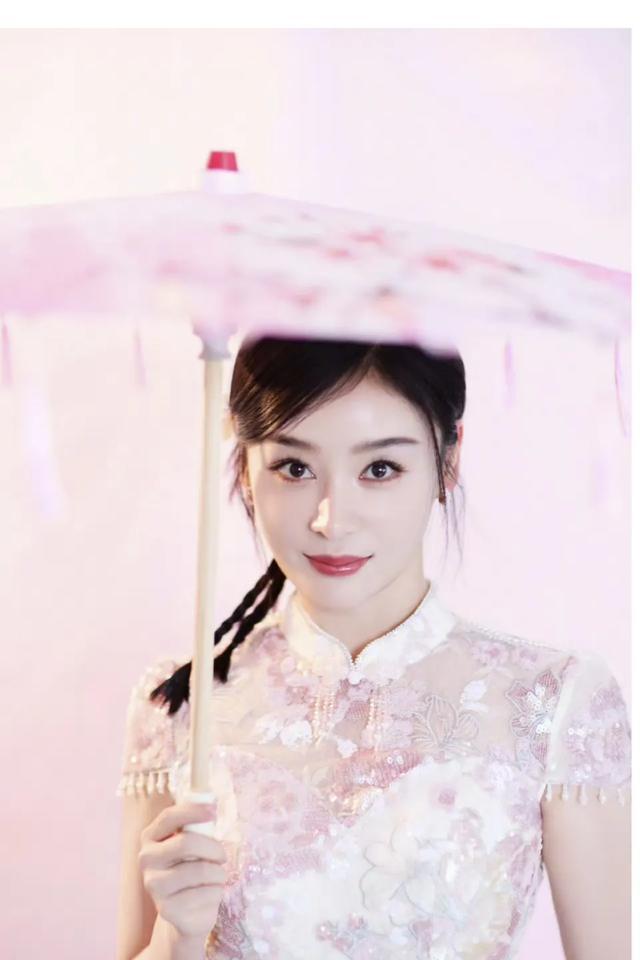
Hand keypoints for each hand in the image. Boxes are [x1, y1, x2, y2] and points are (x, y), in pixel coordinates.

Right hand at [139, 801, 226, 940]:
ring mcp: (153, 885)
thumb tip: (211, 800)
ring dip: (218, 873)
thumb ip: (198, 826)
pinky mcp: (166, 909)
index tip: (214, 811)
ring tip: (217, 877)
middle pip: (186, 843)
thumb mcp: (193, 844)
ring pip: (200, 870)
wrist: (187, 912)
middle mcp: (146, 859)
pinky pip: (204, 893)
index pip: (169, 816)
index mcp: (150, 837)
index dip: (193, 811)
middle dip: (213, 848)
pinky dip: (216, 892)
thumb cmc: (193, 868)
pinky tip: (209, 895)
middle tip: (223, 856)